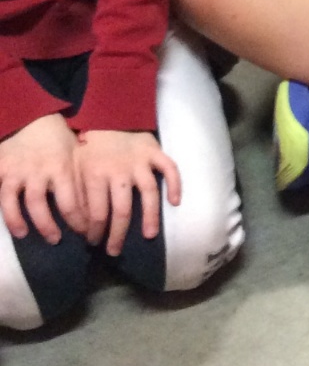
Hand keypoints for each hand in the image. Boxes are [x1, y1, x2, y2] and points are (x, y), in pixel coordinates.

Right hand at [0, 113, 84, 242]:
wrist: (29, 114)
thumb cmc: (57, 135)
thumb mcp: (75, 153)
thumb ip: (81, 178)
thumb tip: (95, 205)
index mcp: (61, 168)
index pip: (71, 203)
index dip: (78, 222)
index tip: (84, 232)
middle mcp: (37, 172)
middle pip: (40, 206)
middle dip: (48, 227)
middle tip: (55, 240)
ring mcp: (16, 171)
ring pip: (13, 202)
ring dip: (18, 221)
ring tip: (25, 234)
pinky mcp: (0, 169)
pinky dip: (4, 211)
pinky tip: (10, 224)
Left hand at [74, 130, 181, 255]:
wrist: (108, 114)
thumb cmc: (89, 146)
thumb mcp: (75, 168)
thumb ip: (79, 194)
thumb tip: (79, 224)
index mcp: (95, 174)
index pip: (96, 212)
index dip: (94, 231)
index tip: (92, 242)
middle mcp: (119, 171)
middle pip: (121, 210)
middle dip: (117, 235)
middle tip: (115, 251)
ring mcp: (140, 162)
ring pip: (147, 193)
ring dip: (149, 217)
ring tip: (148, 235)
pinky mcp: (155, 152)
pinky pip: (170, 169)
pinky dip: (174, 184)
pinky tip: (175, 201)